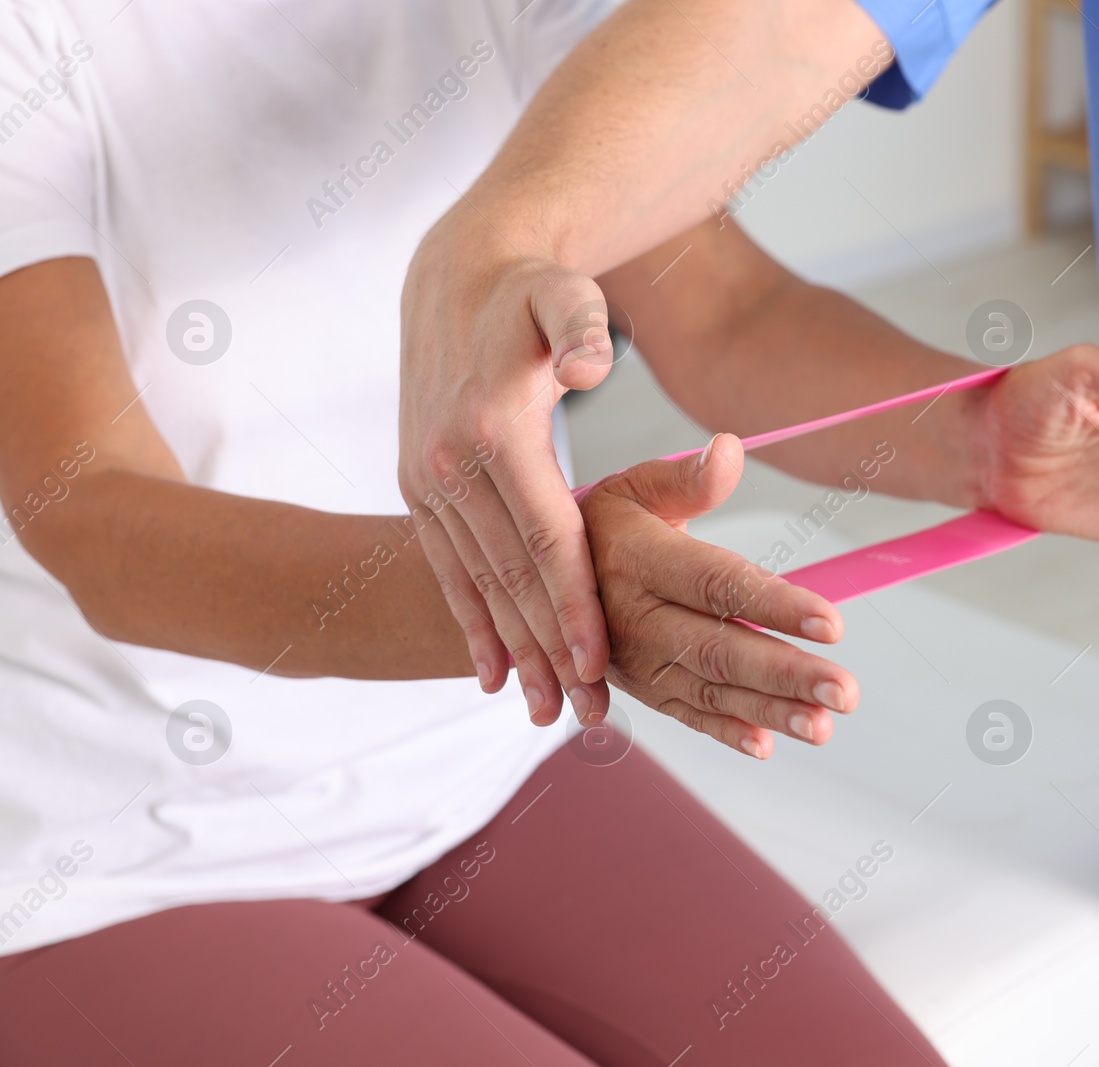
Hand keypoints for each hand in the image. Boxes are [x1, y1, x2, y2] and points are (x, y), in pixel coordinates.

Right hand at [399, 204, 618, 720]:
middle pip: (511, 576)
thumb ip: (581, 329)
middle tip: (584, 715)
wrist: (455, 276)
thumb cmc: (530, 292)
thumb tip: (593, 367)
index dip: (572, 604)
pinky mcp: (419, 488)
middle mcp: (450, 465)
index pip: (545, 537)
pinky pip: (448, 568)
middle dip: (548, 650)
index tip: (596, 664)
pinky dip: (469, 620)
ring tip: (541, 712)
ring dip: (510, 650)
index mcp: (494, 431)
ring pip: (477, 583)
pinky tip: (487, 670)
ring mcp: (427, 482)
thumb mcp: (565, 296)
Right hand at [580, 434, 857, 757]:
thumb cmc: (604, 523)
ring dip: (770, 712)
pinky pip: (685, 715)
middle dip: (786, 674)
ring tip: (823, 726)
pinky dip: (726, 732)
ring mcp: (635, 661)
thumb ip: (688, 478)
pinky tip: (768, 744)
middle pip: (719, 649)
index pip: (716, 584)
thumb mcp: (636, 486)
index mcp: (639, 561)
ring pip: (709, 690)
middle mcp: (633, 618)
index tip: (832, 622)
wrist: (542, 576)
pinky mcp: (639, 689)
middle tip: (844, 690)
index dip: (774, 605)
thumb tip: (729, 449)